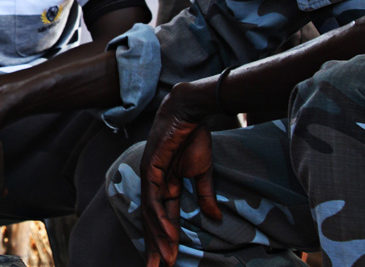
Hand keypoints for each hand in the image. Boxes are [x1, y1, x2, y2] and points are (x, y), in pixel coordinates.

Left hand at [140, 84, 221, 266]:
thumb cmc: (195, 139)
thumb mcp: (203, 174)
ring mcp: (150, 176)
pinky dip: (160, 216)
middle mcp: (154, 184)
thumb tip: (214, 220)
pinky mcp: (151, 167)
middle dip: (155, 247)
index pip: (163, 219)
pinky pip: (154, 197)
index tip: (169, 262)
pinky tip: (167, 233)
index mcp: (165, 186)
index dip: (166, 241)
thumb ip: (205, 197)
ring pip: (151, 214)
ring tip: (164, 260)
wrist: (191, 112)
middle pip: (152, 221)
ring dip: (158, 238)